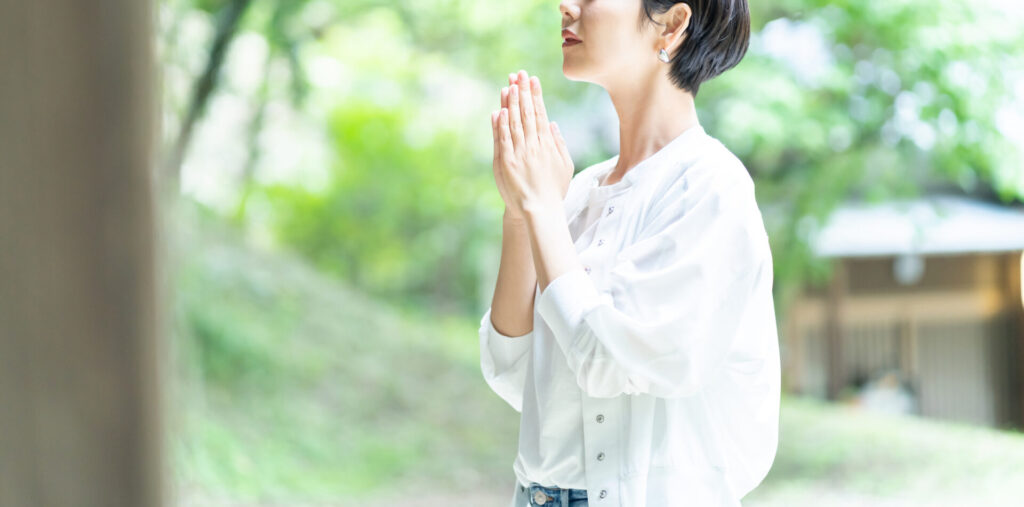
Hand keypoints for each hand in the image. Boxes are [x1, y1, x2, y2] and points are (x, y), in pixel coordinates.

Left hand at [491, 70, 573, 218]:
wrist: (539, 210)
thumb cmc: (554, 190)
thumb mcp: (565, 165)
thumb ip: (558, 143)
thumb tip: (551, 124)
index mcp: (547, 144)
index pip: (540, 113)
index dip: (535, 95)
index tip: (532, 79)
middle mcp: (533, 145)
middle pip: (526, 113)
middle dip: (522, 92)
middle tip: (519, 74)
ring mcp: (518, 153)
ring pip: (513, 122)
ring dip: (510, 102)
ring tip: (508, 85)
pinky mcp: (506, 162)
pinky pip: (502, 139)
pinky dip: (500, 124)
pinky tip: (499, 110)